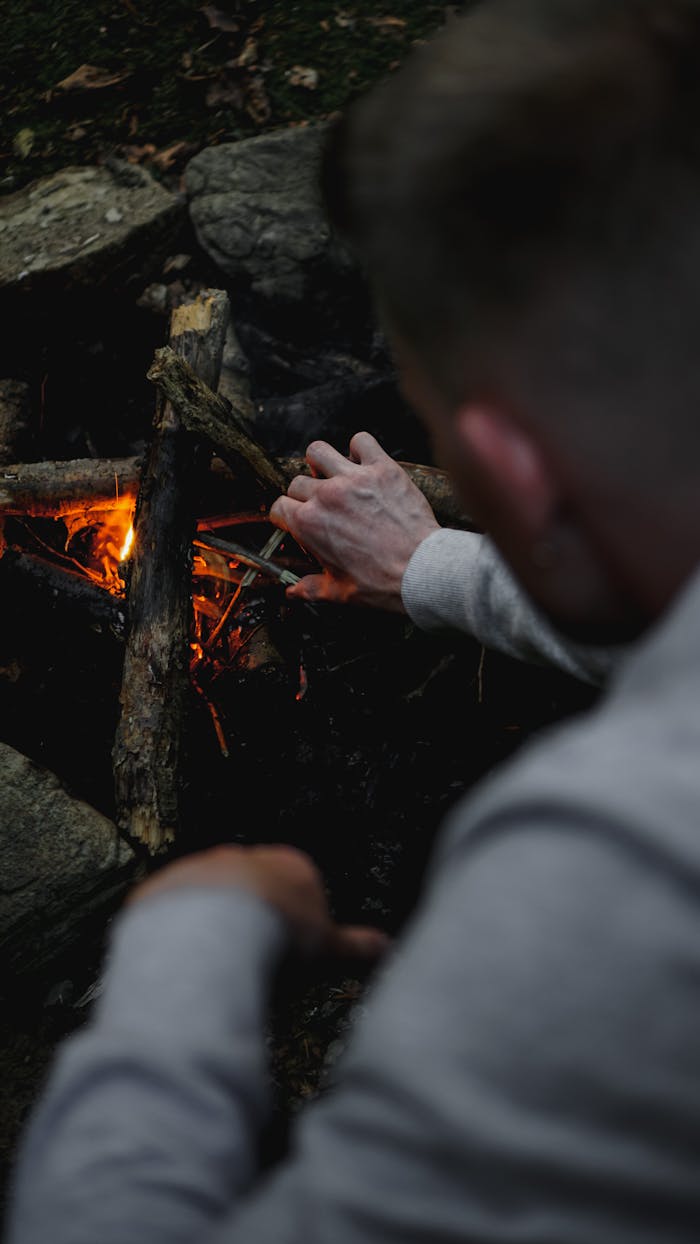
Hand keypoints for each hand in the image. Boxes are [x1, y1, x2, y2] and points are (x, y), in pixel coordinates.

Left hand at [128, 843, 389, 958]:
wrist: (218, 920)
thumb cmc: (281, 933)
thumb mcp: (325, 944)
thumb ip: (354, 945)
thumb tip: (388, 946)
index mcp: (290, 865)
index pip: (297, 888)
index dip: (295, 921)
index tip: (289, 950)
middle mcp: (245, 858)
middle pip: (254, 887)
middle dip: (253, 916)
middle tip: (254, 957)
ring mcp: (204, 868)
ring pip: (211, 896)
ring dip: (213, 922)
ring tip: (216, 964)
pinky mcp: (168, 886)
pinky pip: (173, 909)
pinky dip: (177, 931)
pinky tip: (183, 960)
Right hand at [269, 431, 439, 609]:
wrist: (421, 570)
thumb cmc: (381, 584)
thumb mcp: (339, 592)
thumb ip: (310, 588)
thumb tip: (292, 593)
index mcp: (309, 524)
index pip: (279, 507)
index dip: (286, 515)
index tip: (298, 520)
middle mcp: (326, 496)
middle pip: (297, 482)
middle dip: (304, 494)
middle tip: (321, 506)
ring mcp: (354, 479)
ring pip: (317, 451)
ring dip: (320, 462)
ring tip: (331, 474)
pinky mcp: (382, 469)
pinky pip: (361, 441)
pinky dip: (360, 448)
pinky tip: (363, 463)